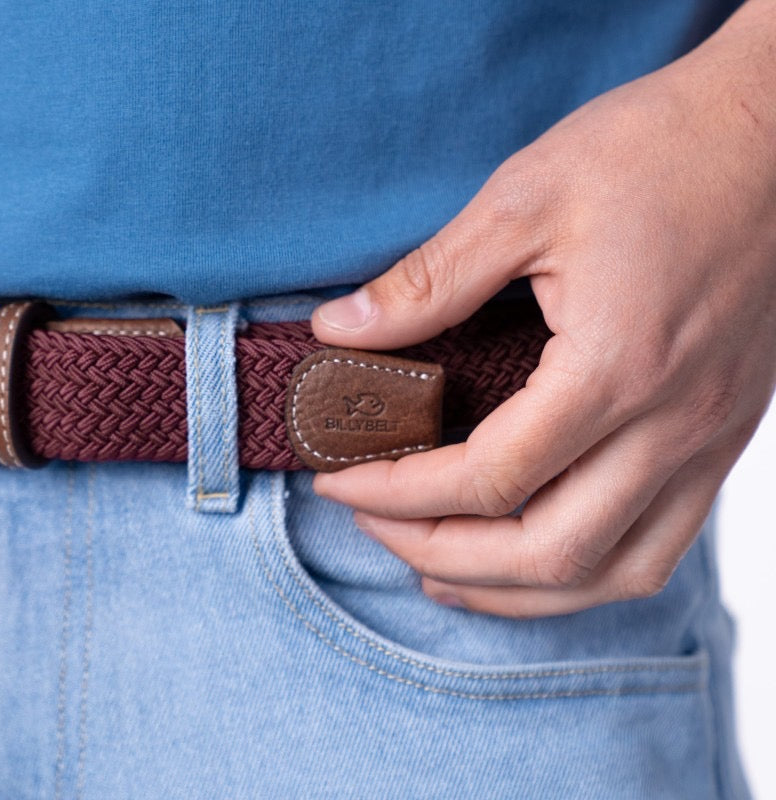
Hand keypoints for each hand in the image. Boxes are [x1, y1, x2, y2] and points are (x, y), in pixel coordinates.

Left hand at [309, 3, 775, 617]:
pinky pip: (659, 549)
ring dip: (513, 590)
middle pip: (546, 551)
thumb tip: (339, 331)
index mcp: (615, 368)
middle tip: (372, 523)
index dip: (398, 491)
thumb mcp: (523, 199)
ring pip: (609, 574)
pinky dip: (584, 576)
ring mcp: (706, 441)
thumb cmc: (656, 153)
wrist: (771, 134)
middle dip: (440, 553)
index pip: (488, 477)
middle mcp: (671, 424)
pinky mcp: (720, 437)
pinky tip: (534, 558)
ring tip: (439, 572)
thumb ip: (427, 280)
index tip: (340, 479)